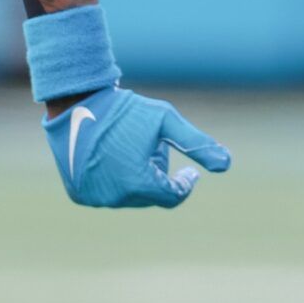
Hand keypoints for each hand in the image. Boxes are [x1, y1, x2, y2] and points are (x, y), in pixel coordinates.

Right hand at [43, 86, 230, 208]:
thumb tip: (227, 165)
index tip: (189, 171)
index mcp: (140, 184)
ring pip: (129, 195)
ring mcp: (95, 199)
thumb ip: (196, 144)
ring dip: (136, 178)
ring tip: (130, 147)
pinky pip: (106, 194)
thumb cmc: (125, 111)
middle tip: (153, 146)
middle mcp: (116, 198)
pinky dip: (114, 180)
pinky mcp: (79, 195)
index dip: (184, 183)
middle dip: (157, 174)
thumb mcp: (165, 120)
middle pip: (151, 195)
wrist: (76, 104)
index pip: (173, 196)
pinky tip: (112, 156)